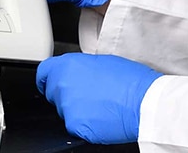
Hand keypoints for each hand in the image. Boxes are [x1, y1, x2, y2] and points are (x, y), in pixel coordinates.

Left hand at [36, 53, 160, 144]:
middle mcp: (62, 85)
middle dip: (65, 94)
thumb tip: (77, 74)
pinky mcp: (75, 126)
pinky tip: (101, 117)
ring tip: (99, 105)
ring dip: (76, 109)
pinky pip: (74, 125)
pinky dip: (85, 124)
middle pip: (53, 93)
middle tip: (87, 95)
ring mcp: (67, 108)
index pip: (43, 72)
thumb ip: (81, 67)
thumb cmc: (130, 80)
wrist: (144, 102)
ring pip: (64, 110)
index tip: (48, 83)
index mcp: (68, 65)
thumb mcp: (102, 61)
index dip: (46, 79)